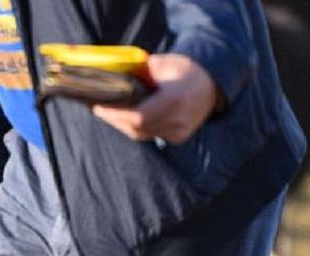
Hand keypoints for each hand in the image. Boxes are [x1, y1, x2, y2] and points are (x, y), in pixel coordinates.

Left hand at [91, 53, 220, 143]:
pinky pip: (149, 135)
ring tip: (109, 112)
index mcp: (174, 99)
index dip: (116, 114)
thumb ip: (139, 72)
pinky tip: (125, 118)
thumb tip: (113, 77)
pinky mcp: (178, 137)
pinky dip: (135, 127)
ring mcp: (179, 131)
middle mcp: (178, 119)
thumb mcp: (162, 63)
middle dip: (114, 119)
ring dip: (122, 124)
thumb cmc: (184, 69)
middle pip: (136, 127)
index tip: (99, 106)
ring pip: (141, 134)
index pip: (138, 116)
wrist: (211, 84)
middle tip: (99, 108)